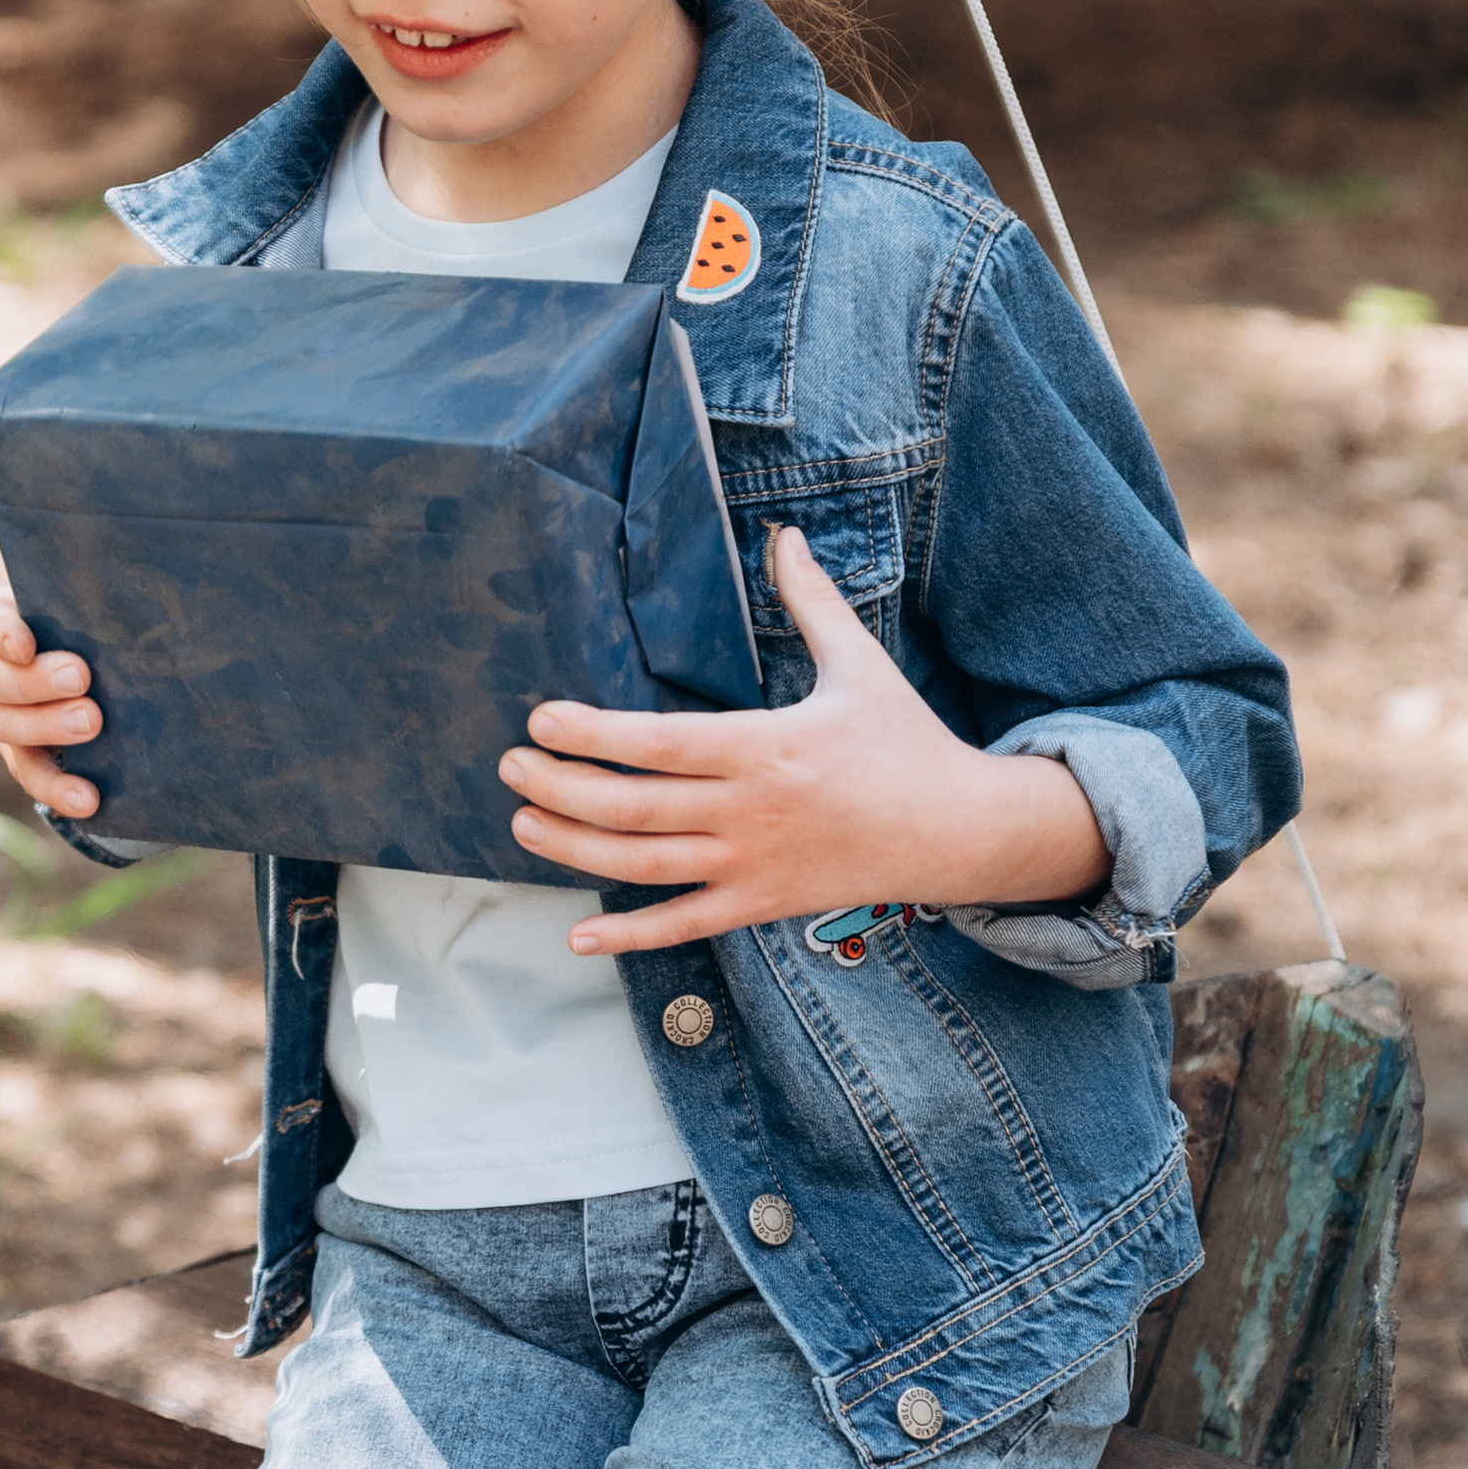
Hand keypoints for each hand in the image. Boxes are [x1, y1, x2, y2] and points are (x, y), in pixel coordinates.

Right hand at [0, 589, 102, 818]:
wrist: (87, 664)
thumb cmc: (88, 621)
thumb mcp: (84, 604)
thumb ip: (96, 599)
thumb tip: (149, 583)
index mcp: (1, 623)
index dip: (4, 633)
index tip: (24, 643)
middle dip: (37, 681)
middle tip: (81, 677)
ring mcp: (1, 715)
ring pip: (5, 725)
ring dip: (48, 727)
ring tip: (92, 723)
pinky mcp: (22, 754)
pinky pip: (32, 775)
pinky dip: (58, 789)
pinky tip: (87, 800)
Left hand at [498, 527, 1109, 957]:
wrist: (958, 831)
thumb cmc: (905, 742)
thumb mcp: (859, 664)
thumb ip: (812, 601)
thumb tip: (784, 534)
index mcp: (768, 746)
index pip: (660, 743)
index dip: (594, 734)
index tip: (543, 719)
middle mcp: (752, 811)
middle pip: (634, 808)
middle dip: (560, 789)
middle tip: (509, 766)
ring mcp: (754, 864)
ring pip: (645, 867)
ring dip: (574, 850)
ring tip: (522, 825)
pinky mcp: (762, 904)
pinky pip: (685, 924)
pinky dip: (630, 934)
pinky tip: (578, 933)